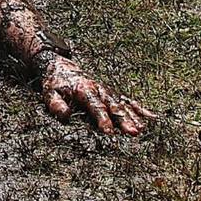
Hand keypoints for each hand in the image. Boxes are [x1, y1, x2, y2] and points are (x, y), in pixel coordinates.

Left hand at [38, 53, 155, 135]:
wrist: (61, 67)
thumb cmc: (55, 83)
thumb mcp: (49, 93)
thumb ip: (56, 105)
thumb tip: (65, 116)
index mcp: (84, 89)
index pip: (95, 106)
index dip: (102, 119)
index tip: (109, 132)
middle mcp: (99, 89)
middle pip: (114, 106)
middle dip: (123, 120)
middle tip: (132, 133)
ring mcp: (108, 91)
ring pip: (123, 104)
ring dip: (134, 117)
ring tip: (142, 129)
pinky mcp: (112, 93)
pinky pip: (128, 101)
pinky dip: (140, 109)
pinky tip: (151, 118)